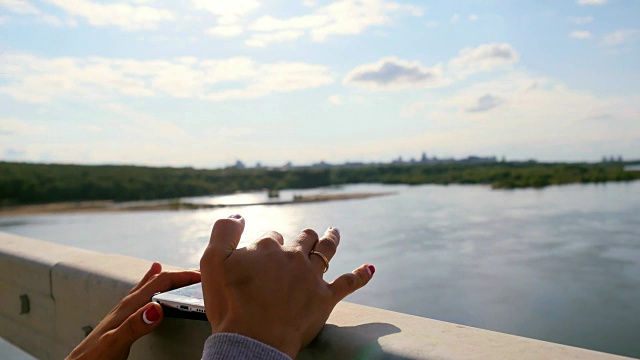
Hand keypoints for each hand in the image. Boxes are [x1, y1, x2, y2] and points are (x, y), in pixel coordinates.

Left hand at [66, 262, 200, 359]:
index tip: (201, 277)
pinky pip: (141, 297)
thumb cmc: (92, 359)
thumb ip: (135, 326)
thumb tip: (157, 308)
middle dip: (177, 276)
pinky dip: (151, 288)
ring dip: (165, 280)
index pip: (160, 282)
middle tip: (198, 274)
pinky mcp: (122, 320)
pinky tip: (150, 287)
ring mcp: (124, 311)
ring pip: (149, 287)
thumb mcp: (115, 343)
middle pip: (156, 282)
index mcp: (129, 306)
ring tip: (177, 274)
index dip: (181, 277)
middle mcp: (126, 304)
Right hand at [200, 215, 374, 357]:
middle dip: (302, 237)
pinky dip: (360, 275)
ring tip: (334, 232)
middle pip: (301, 239)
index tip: (261, 256)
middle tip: (304, 237)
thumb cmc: (230, 303)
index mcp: (267, 246)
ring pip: (325, 251)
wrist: (254, 339)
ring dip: (331, 239)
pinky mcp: (325, 298)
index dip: (266, 243)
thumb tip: (239, 215)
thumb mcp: (213, 261)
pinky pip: (348, 283)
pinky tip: (370, 269)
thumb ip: (224, 232)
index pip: (270, 236)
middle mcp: (292, 256)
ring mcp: (311, 276)